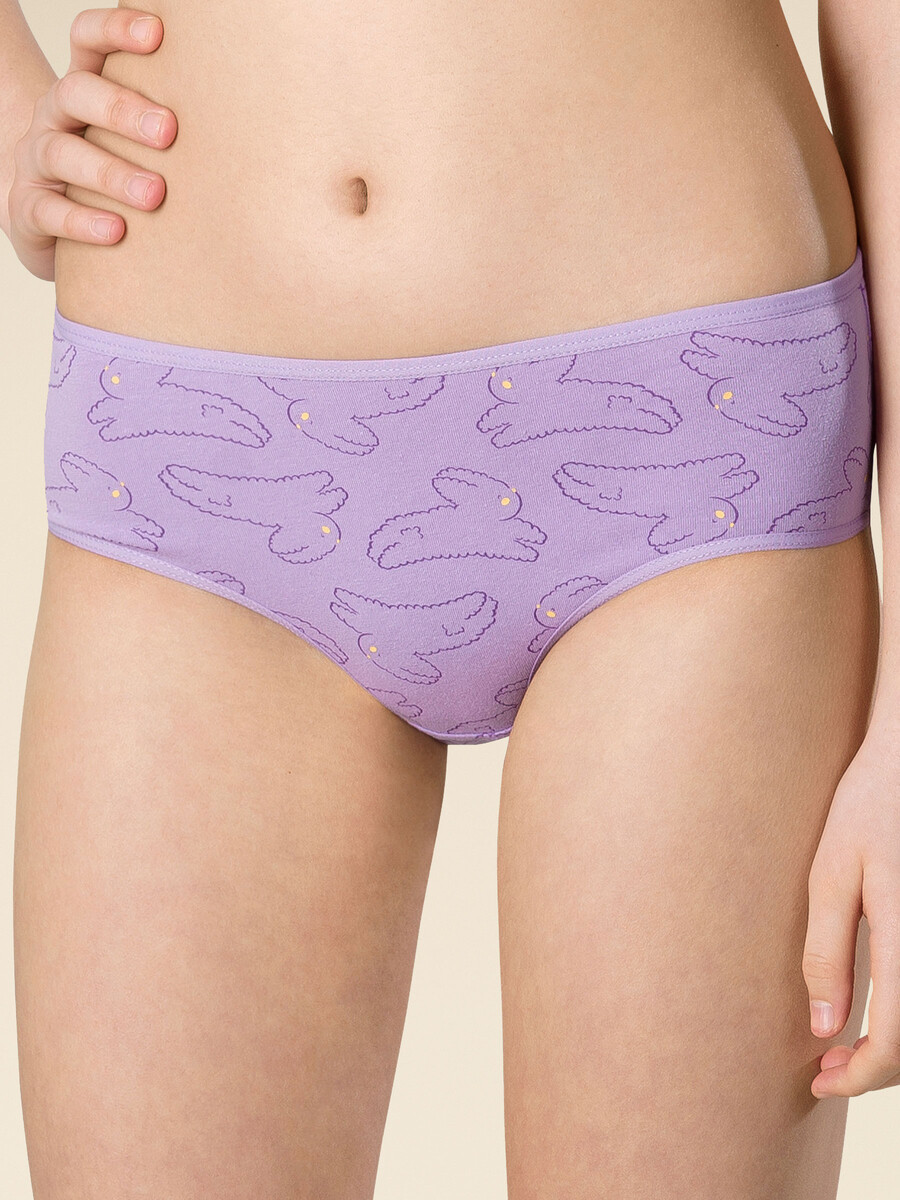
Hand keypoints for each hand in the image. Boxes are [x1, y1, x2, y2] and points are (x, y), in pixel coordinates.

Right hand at [5, 7, 176, 280]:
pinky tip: (117, 230)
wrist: (58, 223)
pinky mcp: (28, 208)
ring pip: (61, 153)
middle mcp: (56, 117)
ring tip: (154, 193)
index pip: (87, 41)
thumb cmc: (117, 175)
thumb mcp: (140, 142)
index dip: (115, 30)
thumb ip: (170, 123)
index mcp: (86, 90)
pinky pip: (47, 211)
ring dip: (110, 172)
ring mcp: (36, 161)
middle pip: (76, 92)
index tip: (158, 34)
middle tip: (169, 131)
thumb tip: (245, 117)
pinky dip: (82, 221)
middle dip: (122, 109)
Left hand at [803, 728, 899, 1096]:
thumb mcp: (831, 874)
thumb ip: (827, 952)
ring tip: (847, 1047)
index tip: (820, 1083)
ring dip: (897, 1048)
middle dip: (877, 1071)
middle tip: (827, 1071)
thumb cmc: (870, 807)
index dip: (859, 1077)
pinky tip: (880, 1011)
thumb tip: (823, 1029)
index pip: (895, 1043)